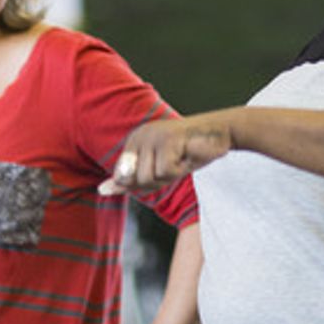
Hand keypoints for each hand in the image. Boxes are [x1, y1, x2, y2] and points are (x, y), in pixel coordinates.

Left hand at [98, 114, 232, 194]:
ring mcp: (153, 135)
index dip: (145, 182)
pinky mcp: (168, 138)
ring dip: (171, 175)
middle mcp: (139, 135)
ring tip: (183, 159)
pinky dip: (181, 169)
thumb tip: (102, 190)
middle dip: (160, 181)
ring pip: (151, 177)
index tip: (163, 168)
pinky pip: (166, 170)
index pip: (124, 177)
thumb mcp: (157, 168)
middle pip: (138, 180)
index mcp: (133, 141)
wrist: (220, 132)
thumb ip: (131, 179)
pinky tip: (189, 156)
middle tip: (177, 164)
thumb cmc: (189, 153)